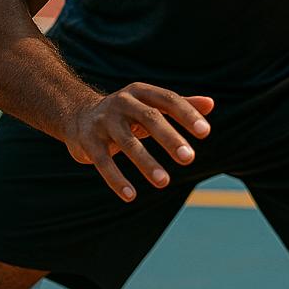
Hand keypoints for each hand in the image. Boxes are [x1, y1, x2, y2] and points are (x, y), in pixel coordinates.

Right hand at [65, 83, 213, 199]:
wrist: (77, 115)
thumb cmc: (125, 113)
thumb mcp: (150, 105)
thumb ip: (180, 104)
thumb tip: (211, 104)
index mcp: (140, 92)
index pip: (168, 100)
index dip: (187, 115)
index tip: (206, 133)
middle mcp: (122, 102)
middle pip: (149, 118)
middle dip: (169, 138)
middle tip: (189, 158)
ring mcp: (103, 121)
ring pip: (127, 142)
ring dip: (146, 163)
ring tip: (164, 182)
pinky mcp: (88, 141)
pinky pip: (103, 161)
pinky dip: (116, 179)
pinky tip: (131, 196)